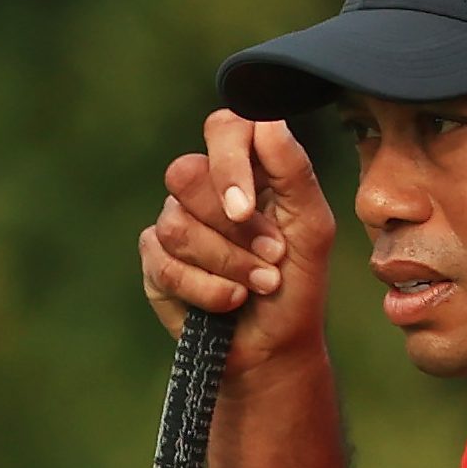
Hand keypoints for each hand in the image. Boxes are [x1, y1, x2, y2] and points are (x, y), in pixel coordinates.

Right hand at [139, 109, 335, 375]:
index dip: (229, 162)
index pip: (223, 128)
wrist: (275, 347)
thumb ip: (294, 172)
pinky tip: (231, 302)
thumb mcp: (312, 228)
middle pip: (186, 174)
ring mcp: (173, 223)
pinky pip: (165, 265)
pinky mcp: (154, 262)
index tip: (246, 207)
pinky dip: (207, 290)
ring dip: (229, 264)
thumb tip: (268, 120)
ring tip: (260, 285)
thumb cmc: (297, 283)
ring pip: (177, 226)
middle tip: (272, 256)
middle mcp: (203, 189)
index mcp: (245, 168)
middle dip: (234, 228)